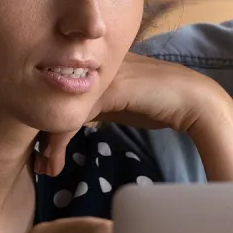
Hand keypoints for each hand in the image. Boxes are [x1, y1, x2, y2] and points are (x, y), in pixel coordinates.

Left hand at [36, 53, 232, 175]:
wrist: (193, 100)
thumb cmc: (158, 103)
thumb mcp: (117, 105)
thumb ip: (94, 106)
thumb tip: (71, 121)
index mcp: (92, 65)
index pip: (55, 89)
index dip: (45, 119)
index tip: (41, 149)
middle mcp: (92, 65)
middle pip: (51, 98)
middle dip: (41, 132)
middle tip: (38, 163)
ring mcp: (100, 75)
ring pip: (59, 108)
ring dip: (48, 143)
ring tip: (46, 168)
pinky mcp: (109, 89)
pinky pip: (73, 116)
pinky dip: (60, 141)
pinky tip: (55, 161)